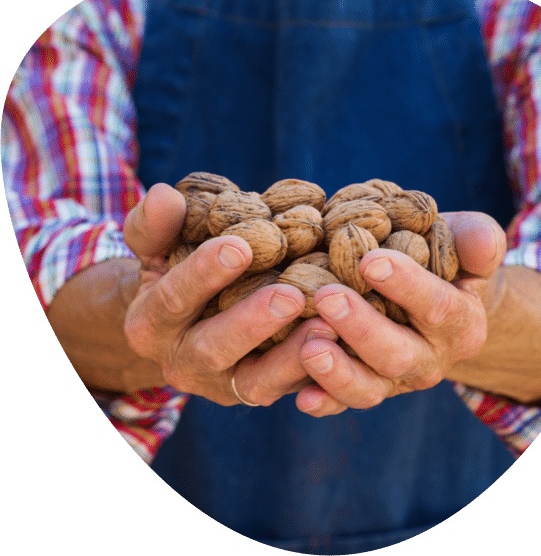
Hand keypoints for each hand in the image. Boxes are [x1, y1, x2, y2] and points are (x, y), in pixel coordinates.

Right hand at [123, 183, 338, 404]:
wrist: (184, 324)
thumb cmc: (175, 271)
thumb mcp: (157, 247)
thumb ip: (156, 224)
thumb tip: (165, 196)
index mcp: (150, 324)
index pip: (173, 298)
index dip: (203, 273)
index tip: (238, 246)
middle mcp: (183, 362)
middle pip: (213, 348)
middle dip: (252, 322)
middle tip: (291, 295)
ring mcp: (223, 384)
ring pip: (256, 383)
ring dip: (291, 358)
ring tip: (328, 326)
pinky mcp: (259, 391)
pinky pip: (287, 389)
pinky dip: (316, 373)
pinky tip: (343, 346)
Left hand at [294, 212, 505, 415]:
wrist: (425, 292)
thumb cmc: (440, 257)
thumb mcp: (464, 240)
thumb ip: (478, 239)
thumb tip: (481, 244)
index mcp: (461, 323)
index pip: (438, 306)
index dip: (407, 285)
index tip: (371, 261)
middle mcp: (430, 360)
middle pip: (398, 355)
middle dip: (362, 328)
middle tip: (327, 296)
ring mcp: (395, 380)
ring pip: (370, 389)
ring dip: (338, 372)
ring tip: (309, 346)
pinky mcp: (365, 388)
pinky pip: (343, 403)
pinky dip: (324, 402)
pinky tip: (302, 396)